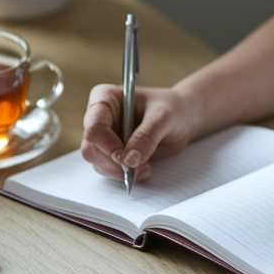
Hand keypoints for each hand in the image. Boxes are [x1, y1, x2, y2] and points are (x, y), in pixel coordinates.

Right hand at [80, 84, 201, 181]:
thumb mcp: (163, 117)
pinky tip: (144, 169)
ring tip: (145, 167)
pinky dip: (125, 175)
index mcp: (105, 98)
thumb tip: (128, 160)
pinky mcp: (112, 153)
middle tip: (137, 167)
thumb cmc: (171, 108)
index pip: (93, 126)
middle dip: (113, 163)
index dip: (106, 145)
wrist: (182, 118)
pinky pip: (109, 170)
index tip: (124, 158)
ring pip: (98, 163)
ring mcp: (104, 137)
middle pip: (91, 149)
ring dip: (120, 171)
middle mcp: (99, 118)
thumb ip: (146, 136)